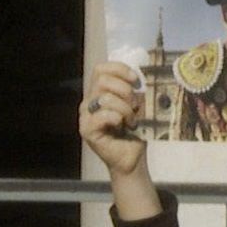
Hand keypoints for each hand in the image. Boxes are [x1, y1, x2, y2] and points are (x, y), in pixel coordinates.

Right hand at [81, 60, 162, 219]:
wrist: (133, 158)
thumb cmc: (135, 132)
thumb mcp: (139, 107)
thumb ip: (135, 91)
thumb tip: (140, 78)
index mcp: (100, 92)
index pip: (101, 69)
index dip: (119, 69)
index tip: (136, 81)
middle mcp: (89, 101)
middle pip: (103, 80)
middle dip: (125, 91)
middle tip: (135, 106)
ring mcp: (86, 115)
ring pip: (106, 98)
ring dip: (125, 109)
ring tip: (132, 121)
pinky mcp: (87, 129)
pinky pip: (103, 115)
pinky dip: (118, 118)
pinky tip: (124, 126)